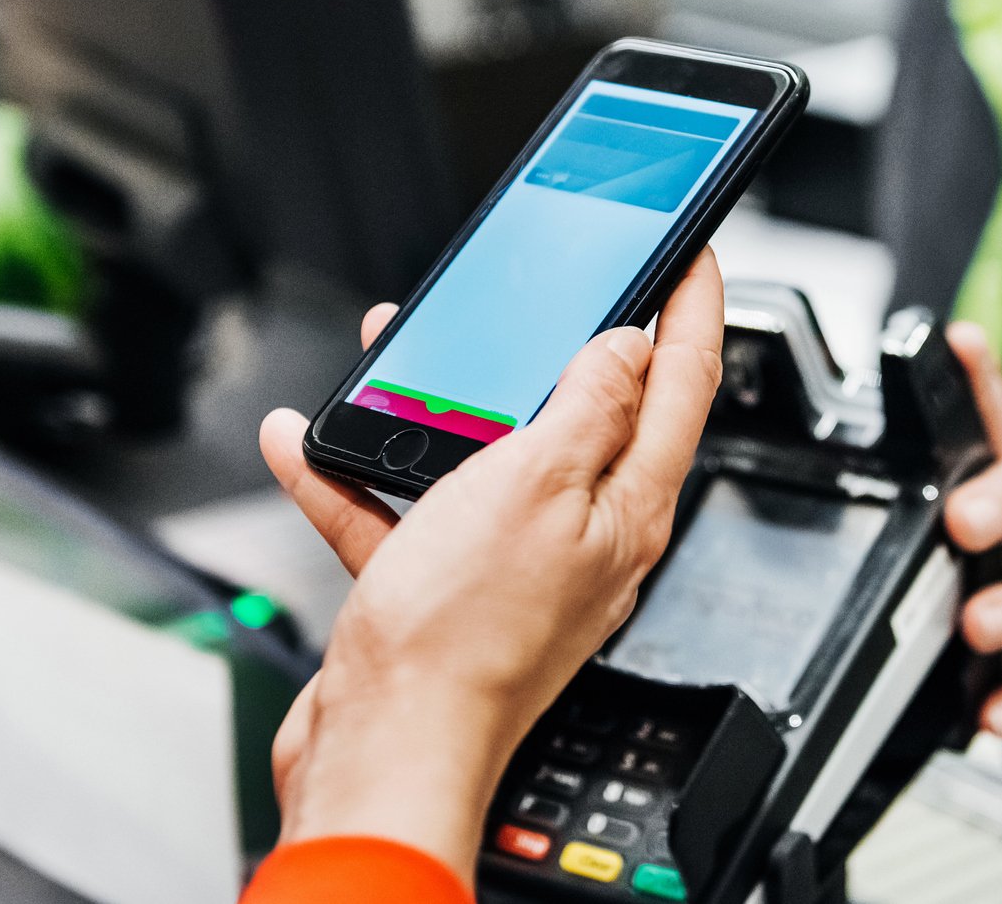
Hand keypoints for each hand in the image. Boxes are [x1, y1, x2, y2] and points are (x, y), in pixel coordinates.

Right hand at [257, 252, 724, 880]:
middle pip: (589, 412)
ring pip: (484, 451)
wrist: (384, 748)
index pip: (685, 384)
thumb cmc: (462, 638)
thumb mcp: (537, 483)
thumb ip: (589, 407)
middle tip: (550, 286)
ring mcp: (512, 561)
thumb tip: (630, 346)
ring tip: (399, 352)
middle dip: (560, 341)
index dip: (693, 308)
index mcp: (625, 505)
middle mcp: (581, 533)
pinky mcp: (442, 587)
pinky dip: (357, 472)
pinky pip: (403, 507)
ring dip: (438, 400)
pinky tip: (307, 443)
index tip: (694, 253)